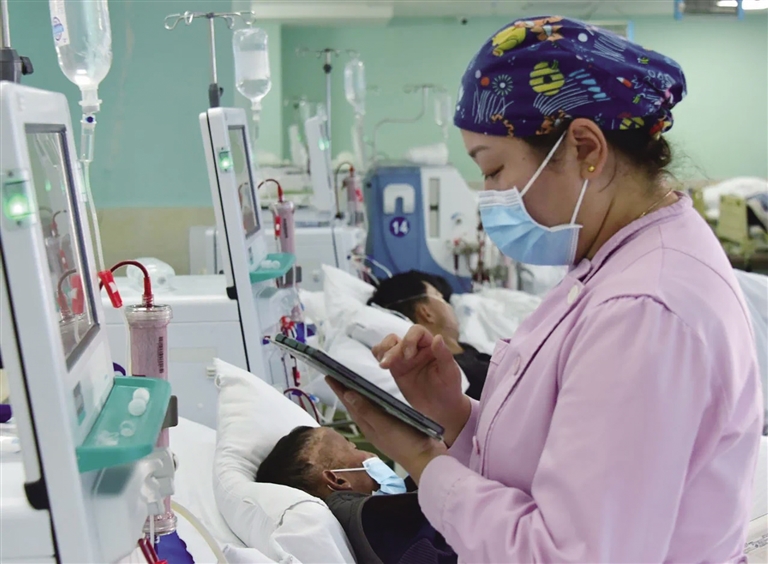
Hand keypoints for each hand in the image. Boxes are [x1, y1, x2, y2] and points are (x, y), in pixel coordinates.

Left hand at [326, 378, 446, 483]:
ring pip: (367, 407)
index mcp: (367, 425)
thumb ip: (367, 410)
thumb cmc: (405, 444)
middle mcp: (373, 426)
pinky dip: (375, 399)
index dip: (339, 389)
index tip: (329, 375)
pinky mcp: (395, 425)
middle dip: (346, 390)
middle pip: (356, 404)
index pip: (349, 404)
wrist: (427, 460)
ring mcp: (384, 426)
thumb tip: (347, 394)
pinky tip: (378, 395)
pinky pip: (379, 409)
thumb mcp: (384, 426)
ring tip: (353, 381)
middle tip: (338, 374)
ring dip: (359, 394)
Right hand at [372, 326, 470, 445]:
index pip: (417, 332)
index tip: (408, 356)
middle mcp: (416, 349)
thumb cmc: (449, 388)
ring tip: (383, 364)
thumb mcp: (450, 373)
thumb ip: (444, 355)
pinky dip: (378, 354)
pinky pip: (383, 355)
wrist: (440, 407)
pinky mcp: (396, 368)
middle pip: (399, 339)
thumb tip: (438, 337)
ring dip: (383, 349)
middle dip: (392, 350)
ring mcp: (404, 358)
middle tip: (388, 365)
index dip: (409, 339)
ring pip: (388, 343)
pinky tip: (381, 364)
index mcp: (430, 346)